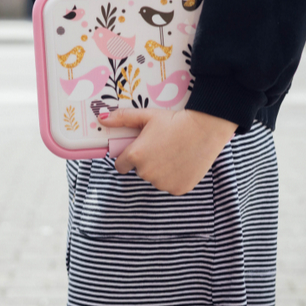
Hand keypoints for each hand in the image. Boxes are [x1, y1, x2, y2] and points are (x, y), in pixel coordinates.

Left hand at [98, 108, 236, 195]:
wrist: (204, 129)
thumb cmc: (174, 121)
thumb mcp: (146, 116)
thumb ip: (122, 119)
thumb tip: (101, 119)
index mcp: (135, 156)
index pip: (120, 166)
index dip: (127, 158)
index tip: (138, 150)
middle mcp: (146, 173)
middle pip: (139, 171)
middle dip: (146, 162)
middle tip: (161, 146)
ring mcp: (163, 183)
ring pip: (155, 179)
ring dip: (160, 170)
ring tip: (173, 153)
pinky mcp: (178, 189)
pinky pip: (170, 185)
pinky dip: (174, 177)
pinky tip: (182, 162)